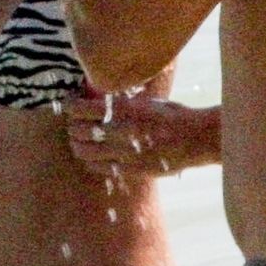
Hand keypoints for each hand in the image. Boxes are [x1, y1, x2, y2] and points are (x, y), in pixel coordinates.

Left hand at [66, 92, 219, 177]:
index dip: (70, 107)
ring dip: (78, 146)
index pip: (82, 108)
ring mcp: (125, 153)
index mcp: (125, 108)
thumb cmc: (173, 115)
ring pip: (86, 151)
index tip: (69, 105)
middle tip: (72, 124)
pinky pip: (101, 168)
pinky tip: (91, 157)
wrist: (196, 139)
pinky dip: (91, 162)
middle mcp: (121, 130)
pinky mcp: (131, 169)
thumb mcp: (147, 100)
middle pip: (80, 131)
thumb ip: (123, 102)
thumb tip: (98, 96)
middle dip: (72, 127)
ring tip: (78, 141)